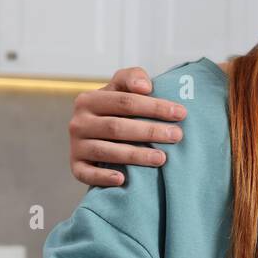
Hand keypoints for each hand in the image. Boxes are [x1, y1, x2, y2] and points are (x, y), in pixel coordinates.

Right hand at [69, 66, 186, 186]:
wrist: (98, 134)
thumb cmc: (117, 110)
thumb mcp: (122, 88)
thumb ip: (133, 77)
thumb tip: (145, 87)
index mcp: (89, 100)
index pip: (125, 102)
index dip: (154, 107)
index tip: (181, 113)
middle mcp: (79, 122)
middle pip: (117, 127)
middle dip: (150, 131)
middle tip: (177, 136)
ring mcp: (76, 146)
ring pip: (106, 151)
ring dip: (136, 155)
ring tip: (162, 158)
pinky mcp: (76, 166)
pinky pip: (86, 174)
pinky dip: (103, 177)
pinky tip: (122, 179)